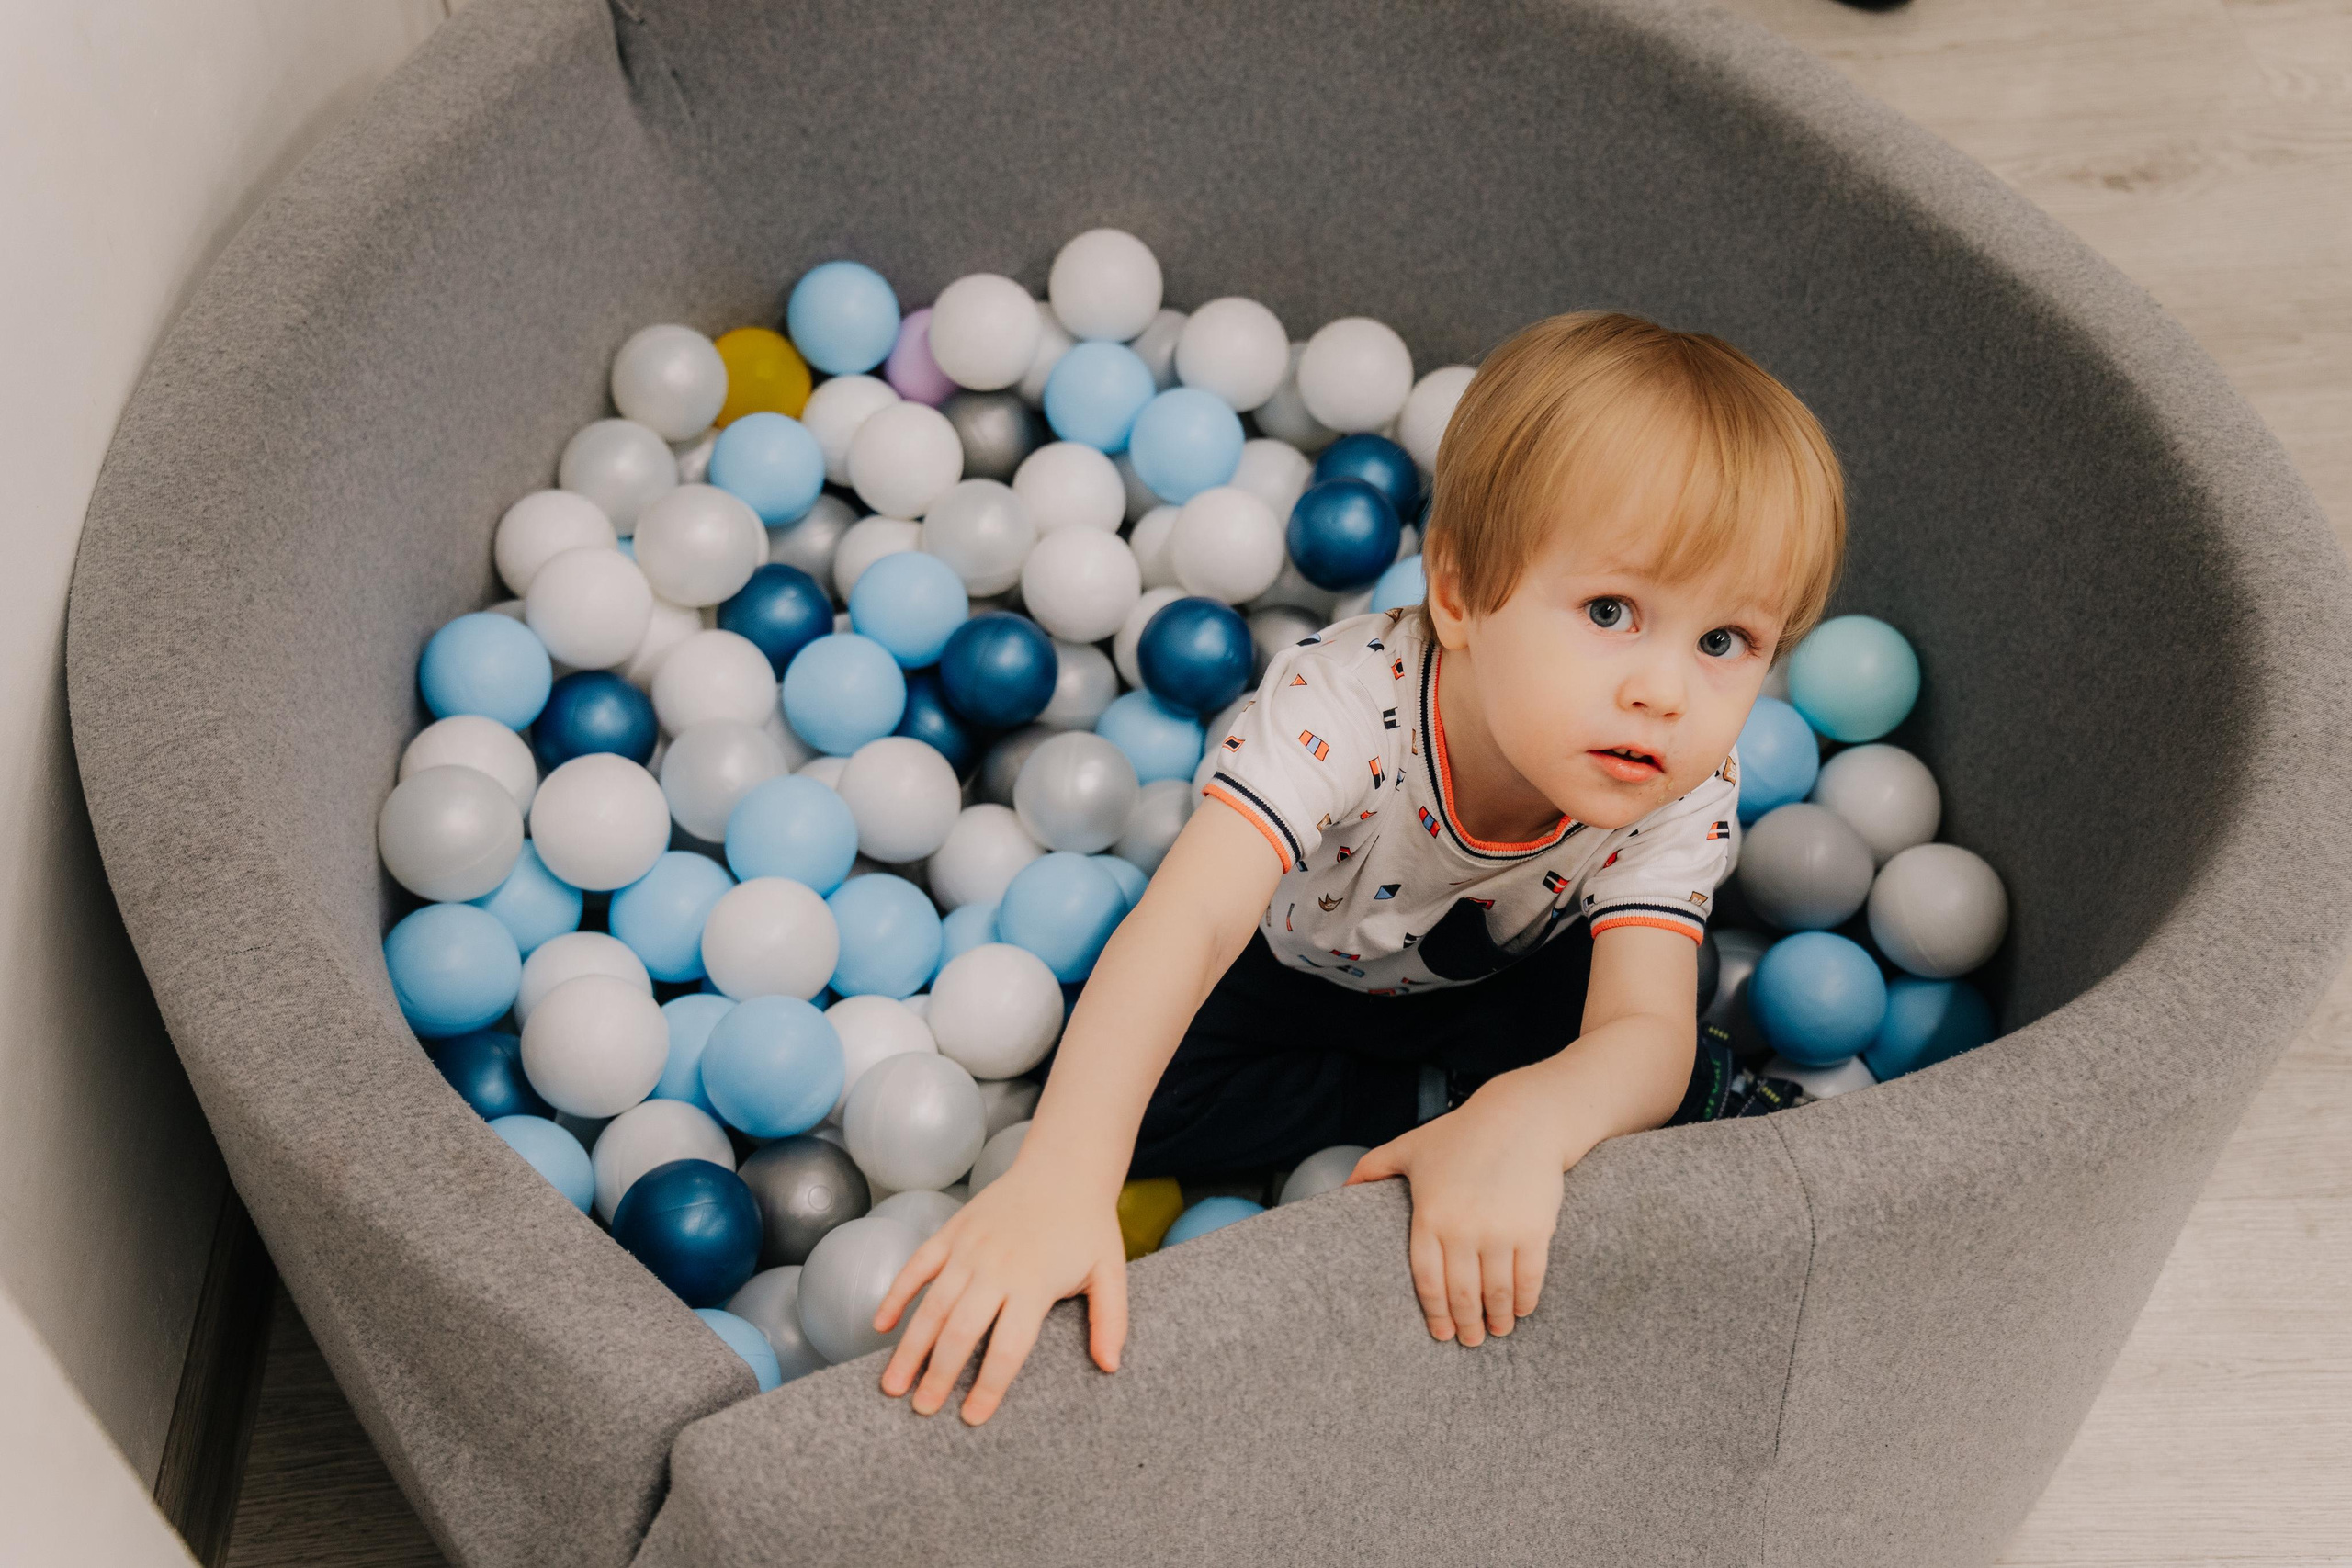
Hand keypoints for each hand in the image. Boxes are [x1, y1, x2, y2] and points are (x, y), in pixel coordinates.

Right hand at [873, 1158, 1127, 1424]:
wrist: (1064, 1166)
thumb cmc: (1087, 1224)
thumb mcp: (1111, 1271)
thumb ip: (1111, 1320)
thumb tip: (1110, 1366)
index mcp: (1034, 1284)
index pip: (1008, 1347)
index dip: (989, 1386)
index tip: (972, 1417)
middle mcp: (995, 1268)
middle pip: (961, 1332)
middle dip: (939, 1375)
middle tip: (922, 1410)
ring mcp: (968, 1248)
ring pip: (932, 1305)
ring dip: (910, 1347)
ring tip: (892, 1386)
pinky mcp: (952, 1231)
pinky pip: (917, 1266)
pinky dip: (897, 1294)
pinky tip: (881, 1326)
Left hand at [1344, 1075, 1572, 1345]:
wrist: (1522, 1118)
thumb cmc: (1462, 1134)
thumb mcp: (1410, 1146)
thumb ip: (1373, 1168)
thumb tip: (1341, 1190)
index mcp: (1429, 1216)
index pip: (1428, 1281)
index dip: (1435, 1313)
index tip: (1440, 1333)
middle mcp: (1463, 1229)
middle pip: (1463, 1295)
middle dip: (1466, 1325)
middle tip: (1468, 1341)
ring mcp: (1500, 1232)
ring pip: (1497, 1294)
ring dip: (1497, 1319)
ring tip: (1497, 1330)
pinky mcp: (1535, 1231)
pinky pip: (1529, 1279)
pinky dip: (1525, 1302)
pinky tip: (1521, 1310)